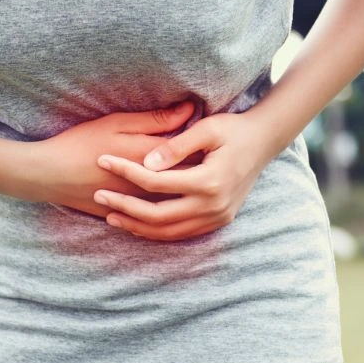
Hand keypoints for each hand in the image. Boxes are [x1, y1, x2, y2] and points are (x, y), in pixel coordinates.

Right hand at [29, 100, 204, 217]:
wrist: (48, 175)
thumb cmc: (80, 143)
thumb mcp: (117, 123)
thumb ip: (155, 120)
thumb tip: (188, 110)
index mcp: (148, 157)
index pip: (189, 151)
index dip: (204, 144)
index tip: (215, 136)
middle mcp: (147, 185)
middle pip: (186, 178)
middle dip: (201, 168)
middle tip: (213, 156)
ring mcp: (137, 204)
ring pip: (174, 201)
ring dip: (188, 191)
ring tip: (198, 178)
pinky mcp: (126, 216)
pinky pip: (157, 218)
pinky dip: (170, 209)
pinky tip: (178, 200)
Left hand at [92, 110, 277, 240]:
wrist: (264, 142)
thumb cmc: (233, 129)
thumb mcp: (207, 129)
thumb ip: (176, 146)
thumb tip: (146, 163)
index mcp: (209, 181)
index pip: (156, 182)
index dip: (126, 172)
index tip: (103, 161)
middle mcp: (213, 205)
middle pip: (158, 215)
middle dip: (125, 207)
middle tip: (98, 197)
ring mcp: (217, 217)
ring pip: (169, 231)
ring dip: (137, 226)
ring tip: (111, 217)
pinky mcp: (218, 221)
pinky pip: (182, 234)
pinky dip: (157, 231)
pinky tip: (137, 225)